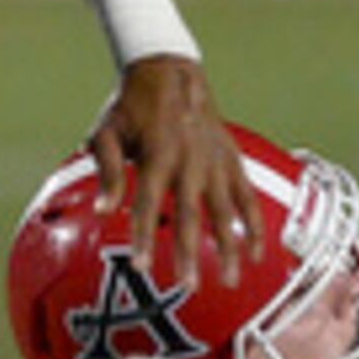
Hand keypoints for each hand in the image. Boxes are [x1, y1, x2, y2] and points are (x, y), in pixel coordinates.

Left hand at [89, 56, 254, 285]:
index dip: (146, 237)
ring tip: (229, 280)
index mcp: (158, 155)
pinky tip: (255, 253)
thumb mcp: (106, 132)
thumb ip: (107, 172)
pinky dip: (253, 224)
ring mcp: (215, 162)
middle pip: (192, 215)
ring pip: (227, 211)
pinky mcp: (232, 160)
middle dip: (191, 253)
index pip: (151, 205)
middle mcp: (191, 161)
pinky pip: (247, 197)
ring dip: (229, 247)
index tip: (142, 267)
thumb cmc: (130, 107)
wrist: (169, 72)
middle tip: (188, 287)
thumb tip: (104, 212)